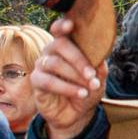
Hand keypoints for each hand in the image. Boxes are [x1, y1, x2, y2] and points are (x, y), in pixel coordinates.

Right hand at [32, 20, 105, 138]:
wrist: (78, 113)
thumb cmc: (87, 89)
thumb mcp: (99, 77)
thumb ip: (99, 65)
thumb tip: (100, 57)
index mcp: (67, 45)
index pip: (59, 30)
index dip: (62, 25)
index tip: (71, 25)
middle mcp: (51, 52)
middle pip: (59, 44)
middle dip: (78, 59)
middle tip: (91, 74)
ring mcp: (42, 65)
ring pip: (54, 63)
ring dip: (75, 76)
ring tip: (90, 87)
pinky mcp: (36, 81)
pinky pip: (48, 81)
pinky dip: (66, 88)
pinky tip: (81, 94)